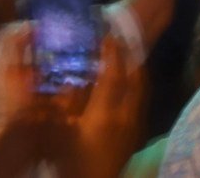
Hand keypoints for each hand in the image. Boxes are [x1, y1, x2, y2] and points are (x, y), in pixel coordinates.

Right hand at [67, 36, 146, 177]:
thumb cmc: (70, 163)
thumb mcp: (58, 135)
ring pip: (141, 90)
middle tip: (120, 42)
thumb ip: (65, 105)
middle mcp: (127, 116)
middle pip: (136, 78)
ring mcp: (135, 126)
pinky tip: (125, 89)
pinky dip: (135, 88)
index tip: (108, 35)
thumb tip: (70, 80)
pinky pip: (140, 102)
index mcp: (106, 113)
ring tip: (124, 60)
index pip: (114, 73)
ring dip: (135, 71)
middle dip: (129, 57)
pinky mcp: (136, 137)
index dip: (112, 52)